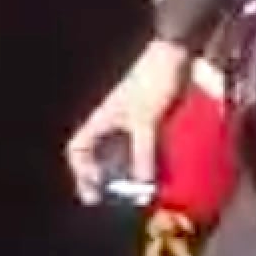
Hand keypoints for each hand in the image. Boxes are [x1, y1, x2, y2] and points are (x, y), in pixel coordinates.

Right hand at [63, 41, 192, 204]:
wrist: (177, 55)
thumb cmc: (153, 81)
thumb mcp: (146, 121)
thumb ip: (143, 153)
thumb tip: (142, 185)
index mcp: (102, 120)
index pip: (78, 149)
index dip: (82, 169)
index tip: (97, 185)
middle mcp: (114, 124)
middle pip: (102, 157)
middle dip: (109, 179)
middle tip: (121, 200)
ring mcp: (134, 123)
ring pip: (125, 155)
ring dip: (132, 173)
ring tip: (143, 192)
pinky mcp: (155, 121)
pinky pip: (148, 148)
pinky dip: (152, 162)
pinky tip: (163, 174)